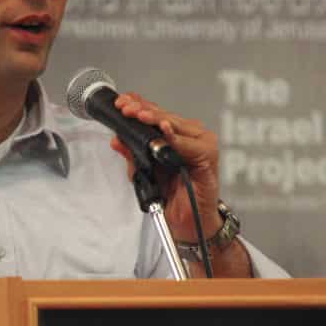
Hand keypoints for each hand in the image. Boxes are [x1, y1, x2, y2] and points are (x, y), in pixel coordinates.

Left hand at [109, 93, 221, 242]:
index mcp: (172, 135)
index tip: (121, 103)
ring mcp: (200, 143)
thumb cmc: (171, 196)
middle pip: (163, 116)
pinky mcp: (208, 156)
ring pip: (175, 124)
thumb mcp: (144, 173)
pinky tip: (165, 131)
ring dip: (156, 119)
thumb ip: (132, 155)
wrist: (187, 222)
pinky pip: (190, 144)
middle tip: (127, 109)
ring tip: (141, 116)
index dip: (137, 106)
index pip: (154, 113)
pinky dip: (176, 138)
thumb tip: (117, 139)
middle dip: (142, 111)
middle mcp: (187, 136)